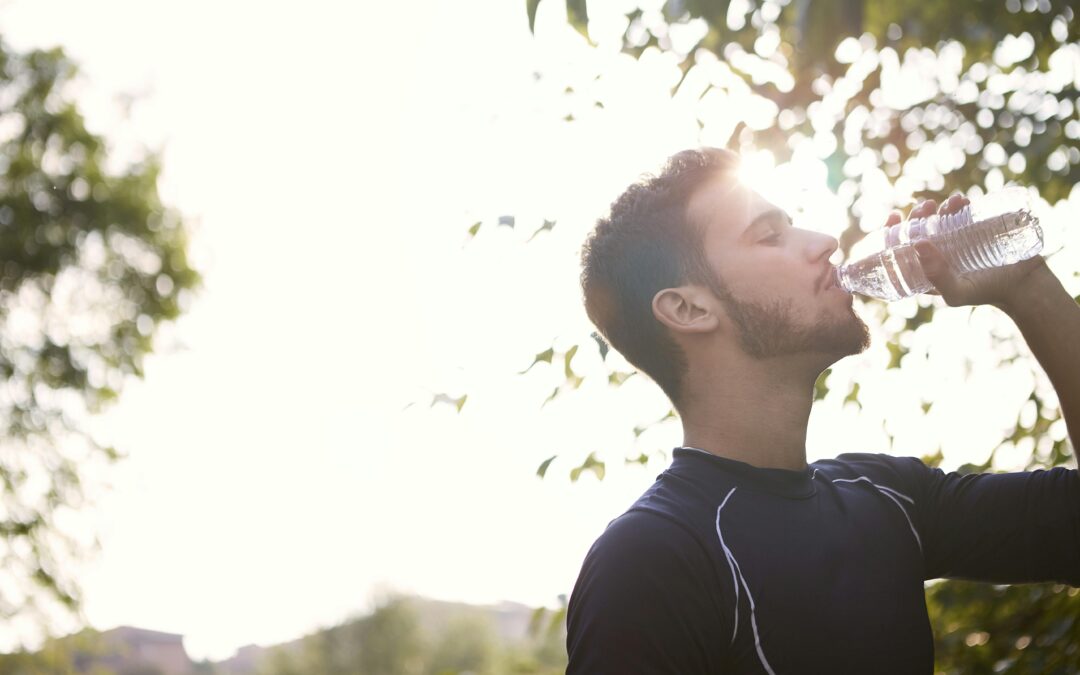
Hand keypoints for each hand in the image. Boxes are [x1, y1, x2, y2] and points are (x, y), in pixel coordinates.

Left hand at [885, 194, 1047, 308]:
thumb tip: (917, 244)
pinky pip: (961, 214)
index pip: (899, 250)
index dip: (891, 232)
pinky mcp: (975, 232)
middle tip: (926, 206)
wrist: (1024, 285)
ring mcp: (956, 242)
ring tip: (949, 202)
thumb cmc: (986, 293)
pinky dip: (958, 205)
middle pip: (918, 230)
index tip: (894, 216)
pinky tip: (961, 200)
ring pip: (938, 219)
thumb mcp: (957, 292)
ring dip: (938, 207)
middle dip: (917, 215)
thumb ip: (936, 275)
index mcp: (924, 270)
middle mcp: (937, 255)